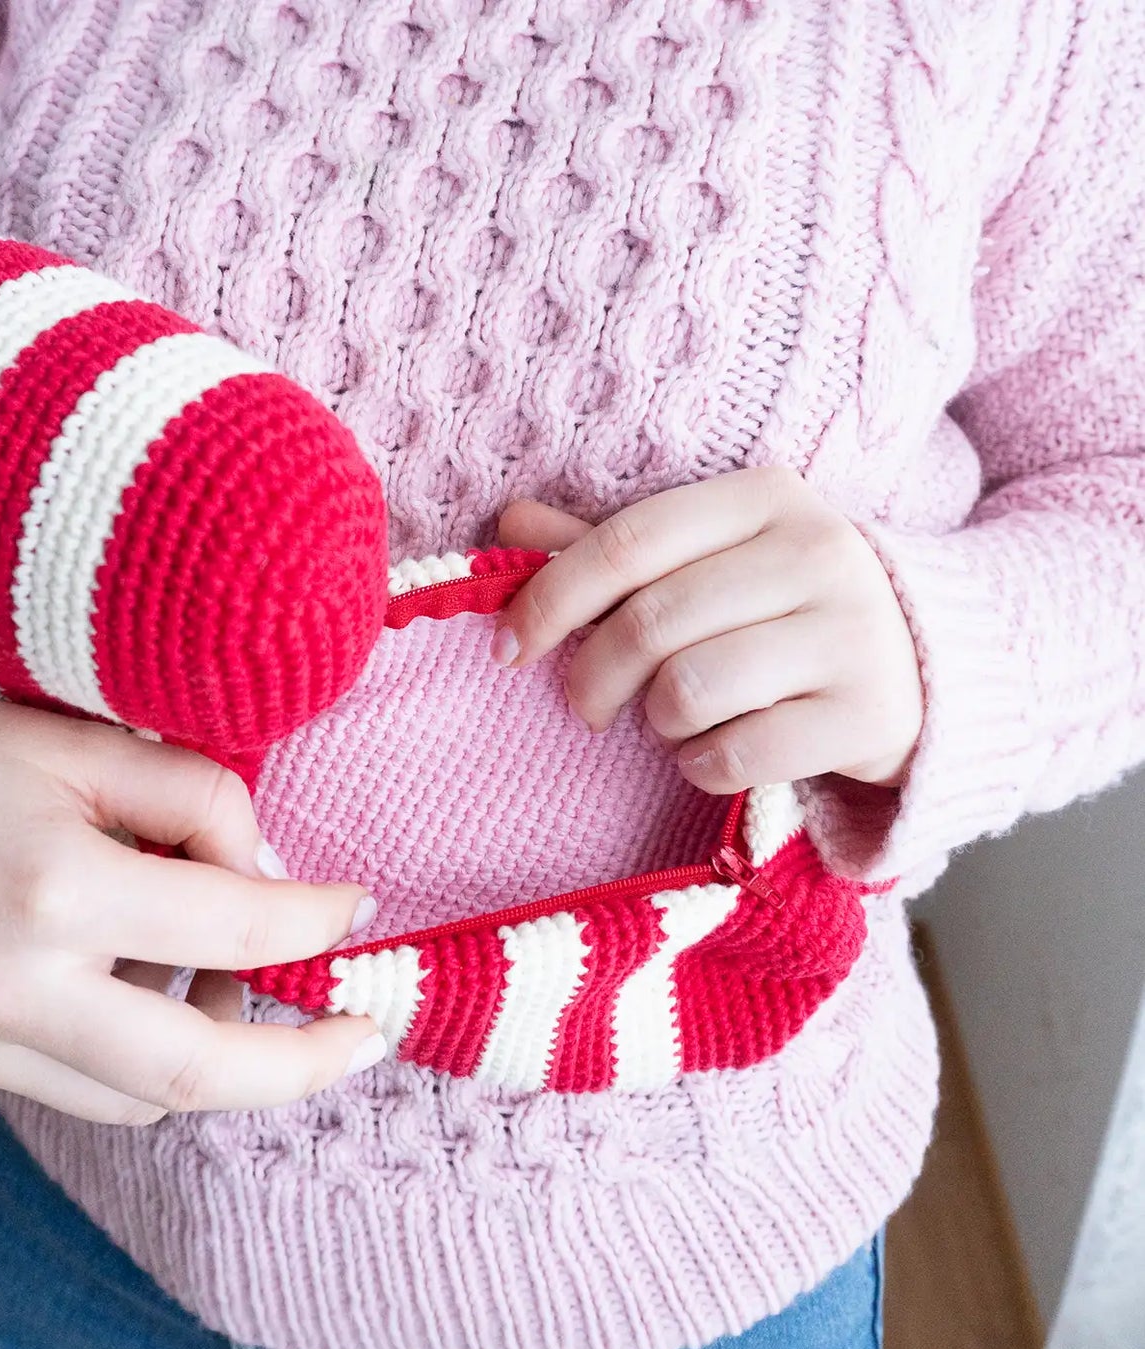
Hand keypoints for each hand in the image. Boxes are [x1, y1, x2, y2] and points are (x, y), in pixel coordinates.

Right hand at [0, 686, 382, 1123]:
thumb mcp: (81, 741)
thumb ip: (197, 802)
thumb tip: (275, 876)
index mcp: (52, 890)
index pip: (232, 928)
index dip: (314, 918)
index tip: (357, 906)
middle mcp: (9, 988)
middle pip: (194, 1070)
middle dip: (299, 1067)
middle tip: (363, 1039)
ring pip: (139, 1098)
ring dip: (213, 1057)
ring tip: (233, 984)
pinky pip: (78, 1090)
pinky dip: (142, 1062)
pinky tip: (157, 997)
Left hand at [493, 467, 923, 793]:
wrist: (924, 666)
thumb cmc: (781, 609)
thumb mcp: (707, 559)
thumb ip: (612, 546)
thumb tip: (511, 521)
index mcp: (765, 497)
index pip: (628, 541)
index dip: (550, 599)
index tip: (509, 648)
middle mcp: (817, 552)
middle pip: (650, 623)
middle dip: (593, 678)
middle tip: (587, 706)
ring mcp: (851, 634)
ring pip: (687, 692)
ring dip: (656, 722)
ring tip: (673, 720)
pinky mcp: (866, 716)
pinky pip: (735, 756)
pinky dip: (701, 766)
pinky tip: (713, 753)